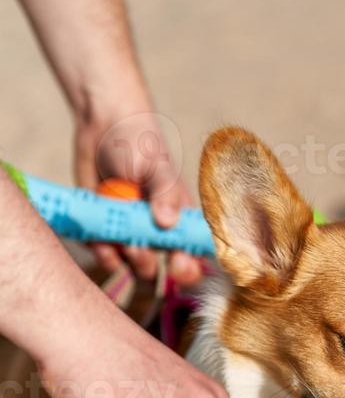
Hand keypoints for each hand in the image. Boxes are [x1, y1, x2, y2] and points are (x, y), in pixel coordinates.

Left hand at [74, 109, 201, 285]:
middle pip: (163, 269)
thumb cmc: (141, 143)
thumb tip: (167, 223)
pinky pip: (107, 257)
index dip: (189, 269)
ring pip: (133, 267)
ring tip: (116, 239)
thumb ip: (164, 194)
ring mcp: (133, 235)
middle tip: (136, 245)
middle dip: (148, 263)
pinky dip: (102, 252)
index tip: (177, 265)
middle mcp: (160, 233)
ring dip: (125, 259)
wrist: (102, 127)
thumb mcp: (157, 166)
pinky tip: (97, 237)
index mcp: (180, 220)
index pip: (193, 256)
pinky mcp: (108, 234)